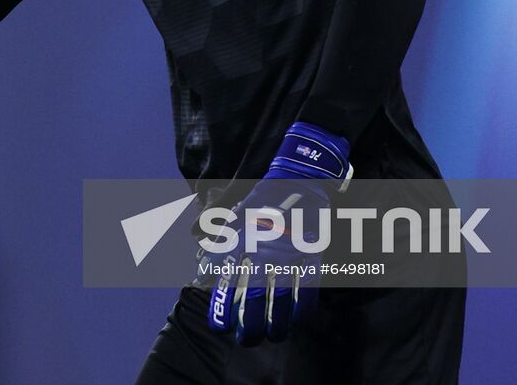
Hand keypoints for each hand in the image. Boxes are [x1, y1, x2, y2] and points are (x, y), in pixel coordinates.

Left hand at [207, 121, 351, 344]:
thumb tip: (204, 266)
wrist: (297, 176)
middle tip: (246, 340)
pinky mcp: (312, 250)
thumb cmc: (264, 198)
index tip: (220, 327)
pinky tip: (300, 319)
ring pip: (281, 295)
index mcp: (241, 240)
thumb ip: (222, 243)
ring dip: (277, 320)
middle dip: (249, 322)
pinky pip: (309, 283)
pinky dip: (305, 304)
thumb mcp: (236, 217)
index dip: (223, 306)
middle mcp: (262, 249)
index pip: (227, 280)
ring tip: (273, 336)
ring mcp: (289, 251)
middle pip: (253, 294)